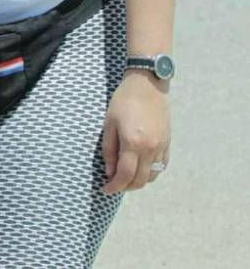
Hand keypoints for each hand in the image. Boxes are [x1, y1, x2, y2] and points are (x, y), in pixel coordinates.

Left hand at [101, 70, 169, 194]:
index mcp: (133, 143)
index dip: (114, 186)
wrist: (148, 85)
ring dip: (138, 181)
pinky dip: (150, 172)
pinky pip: (160, 167)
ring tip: (125, 177)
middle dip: (125, 187)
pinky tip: (140, 168)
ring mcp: (161, 147)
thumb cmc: (124, 100)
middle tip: (113, 184)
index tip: (105, 189)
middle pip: (140, 180)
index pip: (125, 175)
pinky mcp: (168, 143)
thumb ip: (108, 149)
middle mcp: (150, 149)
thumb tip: (109, 171)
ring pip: (151, 176)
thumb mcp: (109, 122)